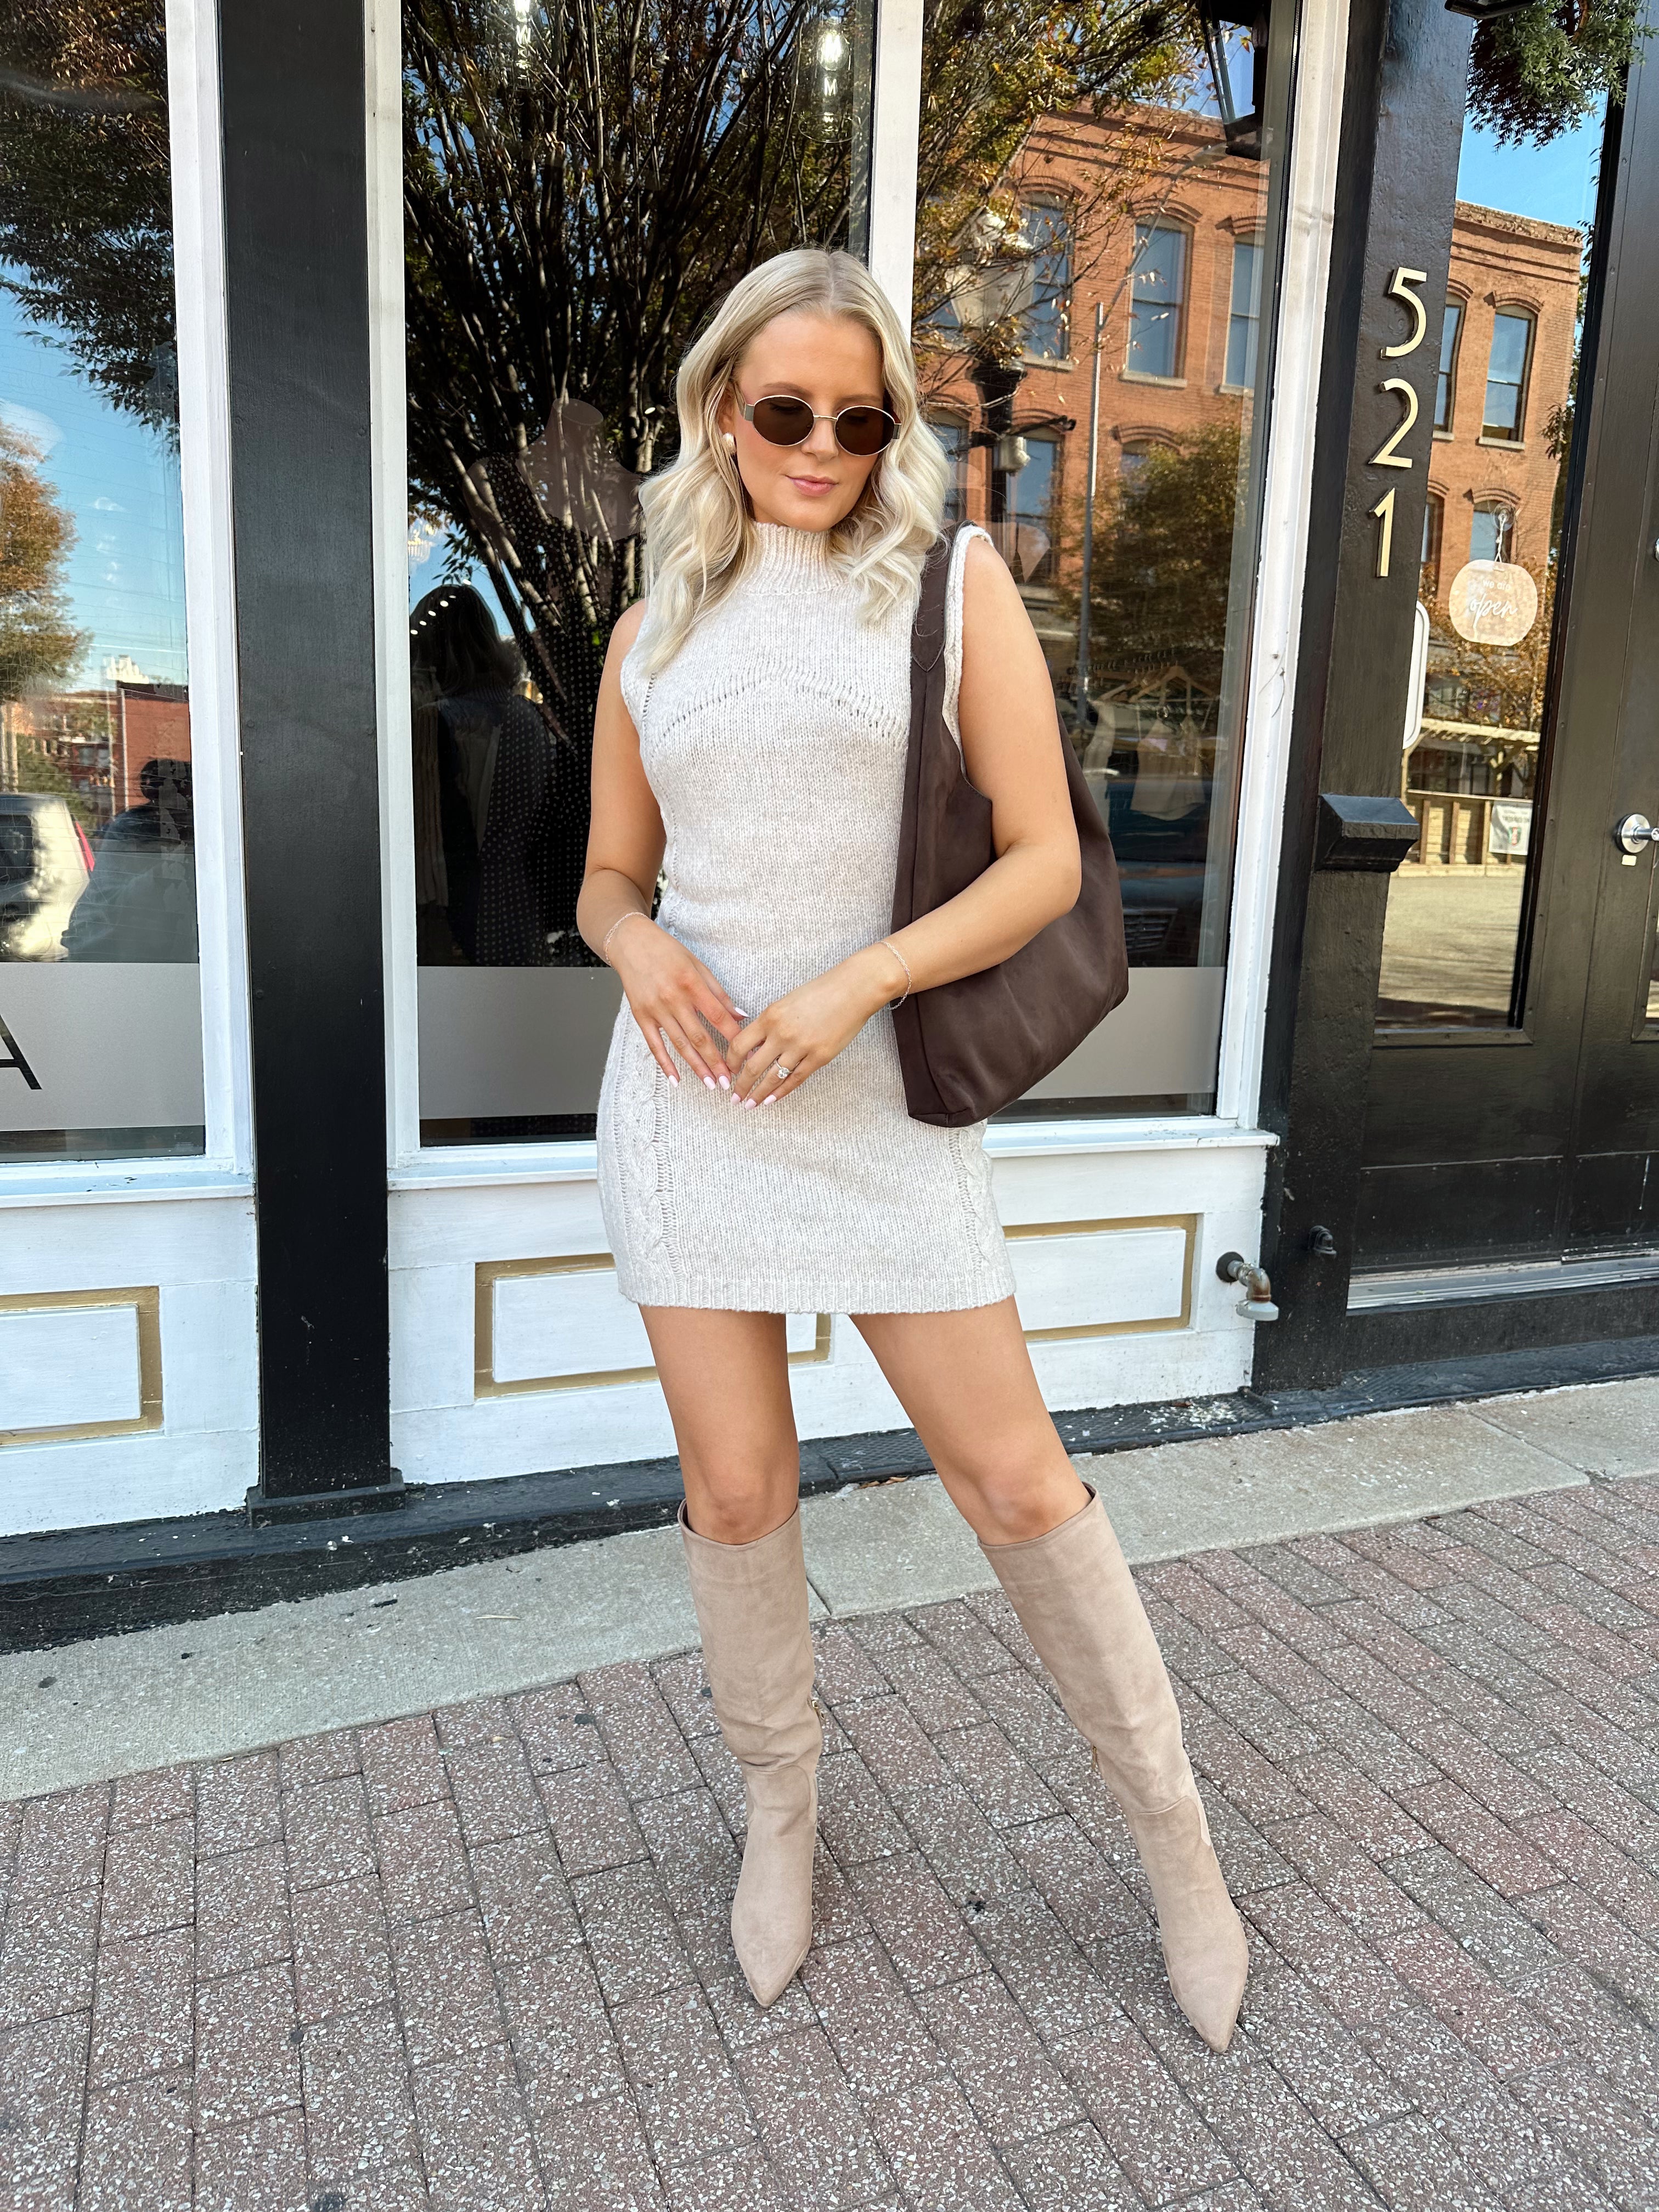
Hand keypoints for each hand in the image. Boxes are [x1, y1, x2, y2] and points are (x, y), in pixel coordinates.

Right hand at [610, 916, 744, 1088]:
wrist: (631, 943)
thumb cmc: (667, 952)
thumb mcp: (698, 965)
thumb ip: (718, 993)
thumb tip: (740, 1015)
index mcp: (691, 984)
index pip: (718, 1017)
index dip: (733, 1038)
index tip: (746, 1055)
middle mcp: (673, 998)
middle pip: (699, 1037)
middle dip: (716, 1062)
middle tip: (729, 1082)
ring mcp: (655, 1009)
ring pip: (680, 1044)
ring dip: (697, 1067)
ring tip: (710, 1084)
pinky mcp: (640, 1016)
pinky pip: (654, 1045)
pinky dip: (665, 1064)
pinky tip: (677, 1079)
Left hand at [726, 946, 896, 1106]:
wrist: (853, 989)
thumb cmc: (821, 991)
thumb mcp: (786, 1002)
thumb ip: (769, 1023)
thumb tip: (754, 1046)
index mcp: (770, 1016)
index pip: (739, 1045)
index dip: (730, 1062)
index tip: (728, 1071)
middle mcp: (781, 1033)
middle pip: (752, 1067)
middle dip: (740, 1085)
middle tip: (734, 1098)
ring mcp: (801, 1047)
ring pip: (772, 1078)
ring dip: (758, 1094)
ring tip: (750, 1104)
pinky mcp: (819, 1057)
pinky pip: (795, 1080)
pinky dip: (781, 1092)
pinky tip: (771, 1100)